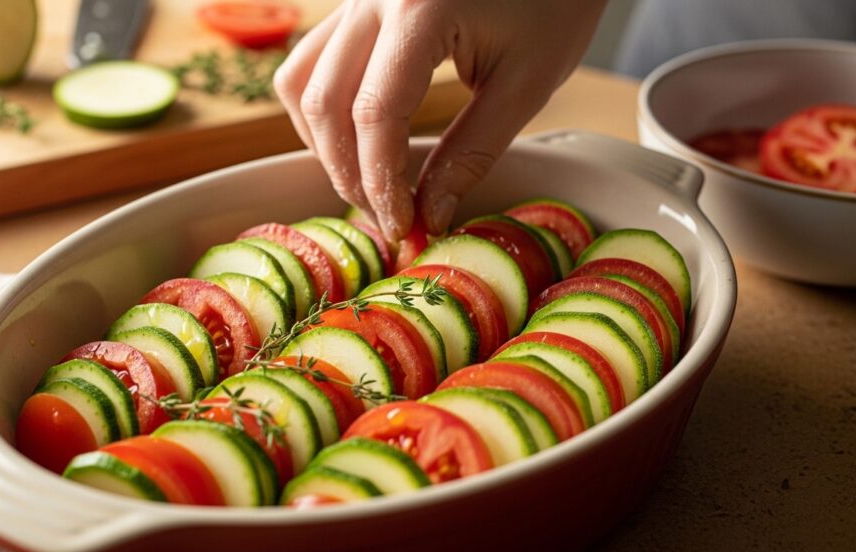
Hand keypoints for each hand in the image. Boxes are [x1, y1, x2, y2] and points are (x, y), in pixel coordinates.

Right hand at [274, 0, 605, 239]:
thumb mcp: (526, 83)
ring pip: (301, 83)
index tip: (403, 224)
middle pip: (325, 104)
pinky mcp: (354, 2)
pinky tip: (355, 139)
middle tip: (389, 214)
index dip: (381, 183)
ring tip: (369, 181)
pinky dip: (321, 109)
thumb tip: (429, 213)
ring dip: (325, 144)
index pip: (376, 115)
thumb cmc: (555, 0)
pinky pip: (310, 61)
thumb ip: (472, 152)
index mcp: (420, 8)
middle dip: (349, 174)